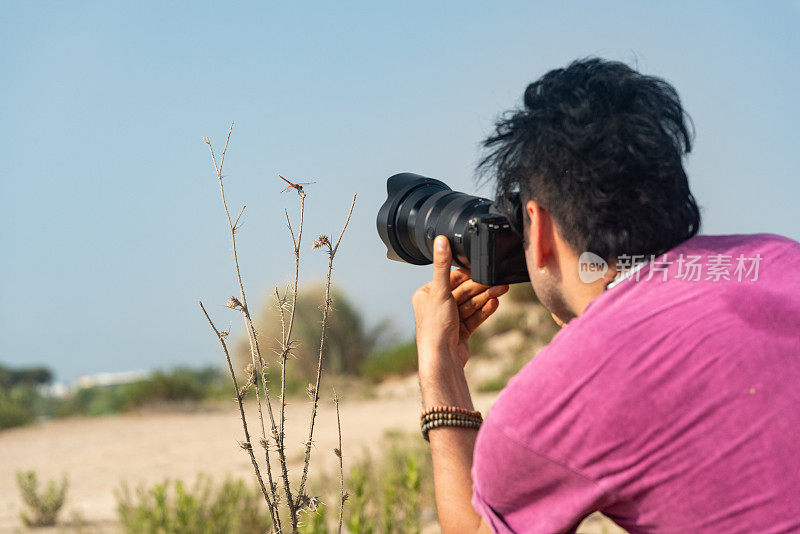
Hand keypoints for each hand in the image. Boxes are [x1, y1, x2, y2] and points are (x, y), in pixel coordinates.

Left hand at [412, 235, 508, 374]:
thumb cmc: (435, 328)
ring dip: (486, 298)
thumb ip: (443, 265)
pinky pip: (474, 317)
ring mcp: (448, 320)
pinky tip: (496, 304)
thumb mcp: (440, 291)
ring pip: (471, 304)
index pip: (452, 279)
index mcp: (426, 295)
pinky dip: (484, 311)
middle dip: (482, 288)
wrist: (442, 361)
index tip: (485, 270)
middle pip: (463, 292)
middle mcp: (435, 306)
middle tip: (500, 283)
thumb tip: (440, 240)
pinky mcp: (459, 332)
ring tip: (502, 290)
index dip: (470, 275)